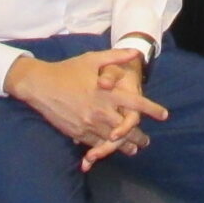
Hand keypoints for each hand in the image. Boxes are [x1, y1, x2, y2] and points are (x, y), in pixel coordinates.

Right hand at [5, 49, 168, 171]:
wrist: (39, 85)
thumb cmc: (67, 70)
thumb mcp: (92, 59)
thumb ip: (115, 57)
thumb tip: (135, 52)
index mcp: (106, 92)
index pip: (135, 103)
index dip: (152, 109)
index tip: (164, 114)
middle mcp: (100, 110)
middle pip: (127, 128)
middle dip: (139, 135)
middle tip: (147, 140)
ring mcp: (88, 124)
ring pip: (112, 140)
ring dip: (125, 146)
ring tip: (135, 149)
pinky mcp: (77, 132)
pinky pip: (95, 144)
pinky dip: (106, 148)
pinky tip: (112, 149)